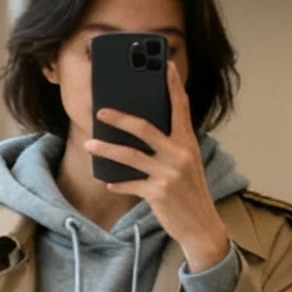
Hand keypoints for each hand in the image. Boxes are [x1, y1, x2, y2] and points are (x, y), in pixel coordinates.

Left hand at [88, 61, 230, 274]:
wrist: (202, 226)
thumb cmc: (191, 193)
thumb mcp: (186, 165)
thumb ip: (171, 147)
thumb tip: (142, 132)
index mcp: (188, 143)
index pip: (181, 108)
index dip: (173, 86)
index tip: (166, 65)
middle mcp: (179, 154)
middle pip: (144, 128)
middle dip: (120, 118)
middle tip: (100, 112)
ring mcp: (168, 174)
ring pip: (130, 155)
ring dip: (106, 150)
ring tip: (90, 144)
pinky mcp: (157, 193)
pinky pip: (130, 184)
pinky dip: (118, 183)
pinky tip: (108, 181)